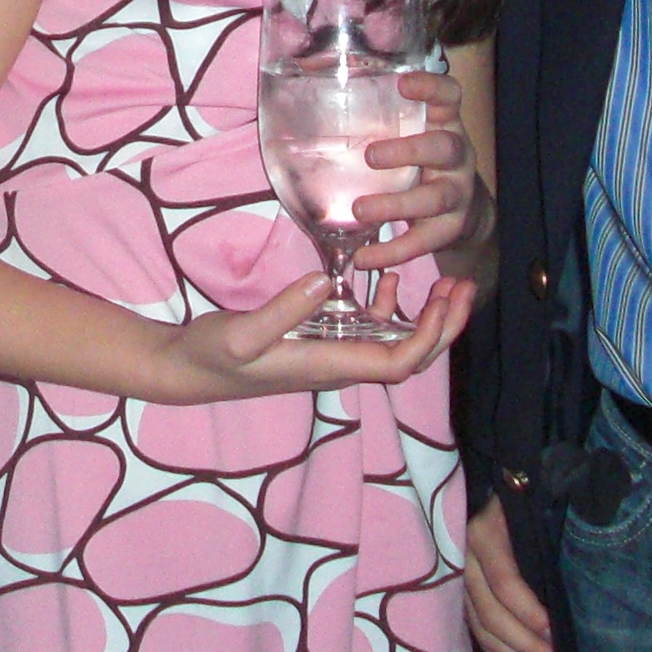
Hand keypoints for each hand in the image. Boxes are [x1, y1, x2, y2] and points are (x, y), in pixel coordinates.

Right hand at [149, 272, 471, 404]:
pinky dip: (387, 307)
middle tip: (464, 286)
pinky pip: (367, 331)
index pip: (398, 363)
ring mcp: (331, 355)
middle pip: (409, 358)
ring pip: (394, 344)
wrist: (187, 370)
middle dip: (443, 327)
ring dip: (424, 318)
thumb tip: (327, 282)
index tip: (442, 300)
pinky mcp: (318, 343)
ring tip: (446, 282)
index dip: (428, 337)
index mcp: (328, 366)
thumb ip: (284, 310)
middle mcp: (338, 365)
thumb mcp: (241, 332)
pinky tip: (390, 280)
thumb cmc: (211, 355)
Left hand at [354, 68, 483, 272]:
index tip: (403, 82)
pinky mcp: (452, 229)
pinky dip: (392, 252)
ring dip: (395, 205)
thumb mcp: (413, 135)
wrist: (467, 211)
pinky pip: (423, 242)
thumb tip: (311, 94)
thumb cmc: (423, 163)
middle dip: (408, 151)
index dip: (431, 87)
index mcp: (445, 125)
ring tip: (360, 209)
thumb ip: (380, 120)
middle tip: (370, 156)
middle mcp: (457, 156)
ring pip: (434, 198)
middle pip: (443, 147)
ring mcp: (458, 193)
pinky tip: (364, 259)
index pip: (449, 97)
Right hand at [465, 496, 556, 651]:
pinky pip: (478, 634)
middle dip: (526, 646)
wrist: (485, 488)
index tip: (556, 631)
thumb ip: (547, 536)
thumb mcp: (532, 510)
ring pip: (482, 631)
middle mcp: (463, 561)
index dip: (529, 612)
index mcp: (483, 535)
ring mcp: (458, 582)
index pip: (505, 582)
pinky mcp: (460, 598)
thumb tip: (577, 582)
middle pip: (491, 615)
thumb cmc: (519, 501)